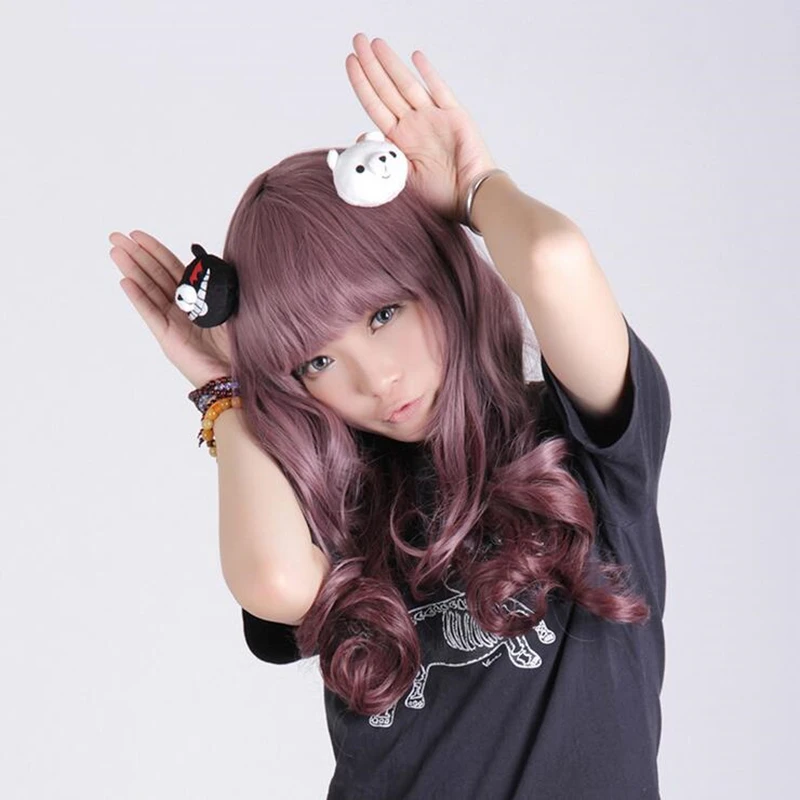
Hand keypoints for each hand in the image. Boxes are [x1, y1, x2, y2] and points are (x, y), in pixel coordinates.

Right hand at [109, 230, 232, 388]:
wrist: (240, 375)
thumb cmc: (241, 344)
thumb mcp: (233, 305)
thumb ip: (219, 284)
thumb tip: (212, 259)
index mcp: (196, 300)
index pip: (172, 269)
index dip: (156, 251)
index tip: (139, 235)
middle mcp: (181, 309)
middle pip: (155, 276)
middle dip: (136, 255)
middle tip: (116, 236)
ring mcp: (172, 323)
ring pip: (148, 290)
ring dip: (132, 270)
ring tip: (115, 252)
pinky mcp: (168, 338)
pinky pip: (150, 314)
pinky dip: (138, 298)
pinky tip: (126, 282)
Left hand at [346, 33, 497, 222]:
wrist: (469, 199)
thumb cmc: (439, 197)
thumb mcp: (399, 181)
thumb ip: (381, 159)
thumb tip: (360, 139)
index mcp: (400, 141)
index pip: (375, 105)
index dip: (362, 83)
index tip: (351, 62)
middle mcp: (414, 126)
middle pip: (387, 89)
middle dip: (371, 64)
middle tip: (358, 40)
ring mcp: (434, 119)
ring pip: (408, 85)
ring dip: (392, 64)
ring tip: (376, 44)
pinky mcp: (454, 117)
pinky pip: (439, 91)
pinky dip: (428, 74)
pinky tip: (416, 57)